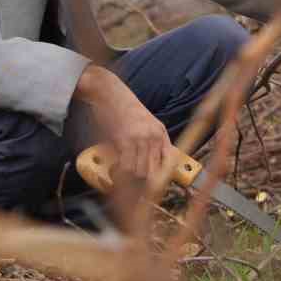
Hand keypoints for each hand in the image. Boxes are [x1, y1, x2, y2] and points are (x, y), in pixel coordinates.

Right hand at [73, 66, 169, 184]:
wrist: (110, 93)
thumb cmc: (125, 107)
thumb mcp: (148, 122)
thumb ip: (155, 140)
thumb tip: (157, 164)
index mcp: (160, 133)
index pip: (170, 161)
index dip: (164, 178)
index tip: (156, 187)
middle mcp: (153, 137)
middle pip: (154, 172)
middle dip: (143, 183)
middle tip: (133, 186)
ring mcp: (139, 139)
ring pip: (139, 172)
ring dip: (129, 178)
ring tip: (121, 175)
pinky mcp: (124, 140)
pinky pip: (125, 166)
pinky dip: (119, 172)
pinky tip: (114, 169)